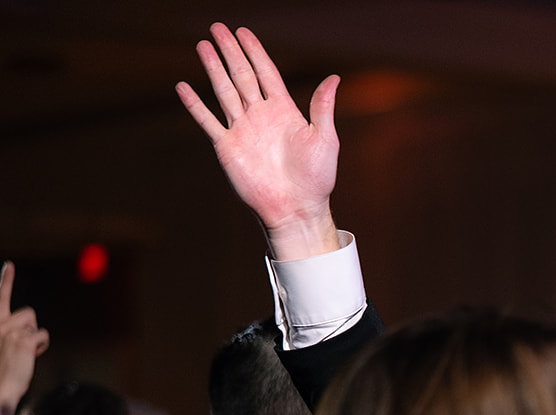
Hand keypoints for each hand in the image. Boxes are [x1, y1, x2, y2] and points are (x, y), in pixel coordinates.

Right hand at [0, 262, 48, 412]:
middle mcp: (0, 324)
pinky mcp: (23, 340)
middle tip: (23, 343)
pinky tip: (29, 356)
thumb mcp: (3, 347)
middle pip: (27, 313)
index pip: (1, 298)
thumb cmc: (1, 372)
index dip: (6, 280)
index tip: (10, 265)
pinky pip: (42, 336)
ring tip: (22, 353)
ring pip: (36, 325)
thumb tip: (28, 333)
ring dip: (34, 338)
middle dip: (29, 326)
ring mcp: (11, 331)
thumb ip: (11, 334)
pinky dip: (40, 347)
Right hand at [176, 24, 340, 260]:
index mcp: (285, 111)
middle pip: (242, 75)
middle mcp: (261, 116)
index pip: (266, 73)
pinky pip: (208, 120)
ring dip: (213, 68)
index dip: (255, 52)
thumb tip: (334, 77)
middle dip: (230, 51)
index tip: (244, 32)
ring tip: (203, 45)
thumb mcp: (324, 138)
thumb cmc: (316, 178)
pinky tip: (184, 86)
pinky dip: (195, 104)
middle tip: (217, 27)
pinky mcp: (228, 146)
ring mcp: (243, 129)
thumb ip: (322, 107)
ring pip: (224, 91)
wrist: (297, 209)